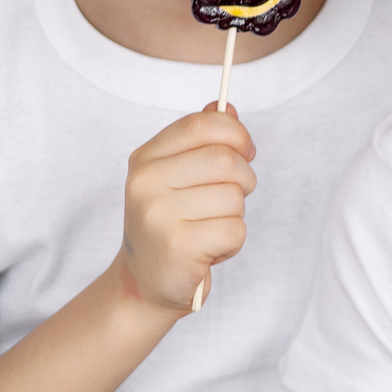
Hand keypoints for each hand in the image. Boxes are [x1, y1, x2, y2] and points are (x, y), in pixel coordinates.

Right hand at [117, 106, 256, 312]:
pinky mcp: (177, 247)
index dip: (235, 133)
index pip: (202, 124)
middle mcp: (145, 183)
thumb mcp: (177, 178)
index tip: (246, 151)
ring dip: (235, 216)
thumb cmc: (170, 225)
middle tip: (230, 200)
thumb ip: (201, 142)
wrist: (144, 284)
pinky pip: (235, 230)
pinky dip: (232, 243)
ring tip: (209, 230)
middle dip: (243, 180)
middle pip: (225, 160)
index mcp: (145, 159)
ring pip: (234, 197)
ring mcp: (158, 215)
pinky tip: (208, 251)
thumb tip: (228, 108)